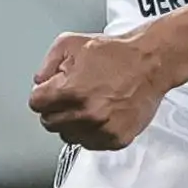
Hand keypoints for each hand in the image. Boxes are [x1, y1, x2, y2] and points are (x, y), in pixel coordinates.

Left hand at [29, 31, 177, 150]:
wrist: (152, 63)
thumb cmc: (117, 53)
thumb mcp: (72, 43)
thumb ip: (47, 63)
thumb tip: (39, 81)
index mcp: (70, 91)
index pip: (36, 104)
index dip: (43, 94)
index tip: (52, 92)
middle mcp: (85, 113)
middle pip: (49, 122)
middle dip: (56, 109)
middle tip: (72, 97)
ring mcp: (102, 129)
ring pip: (69, 136)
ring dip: (73, 123)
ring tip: (88, 105)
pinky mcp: (116, 139)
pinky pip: (91, 144)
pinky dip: (92, 132)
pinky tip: (101, 115)